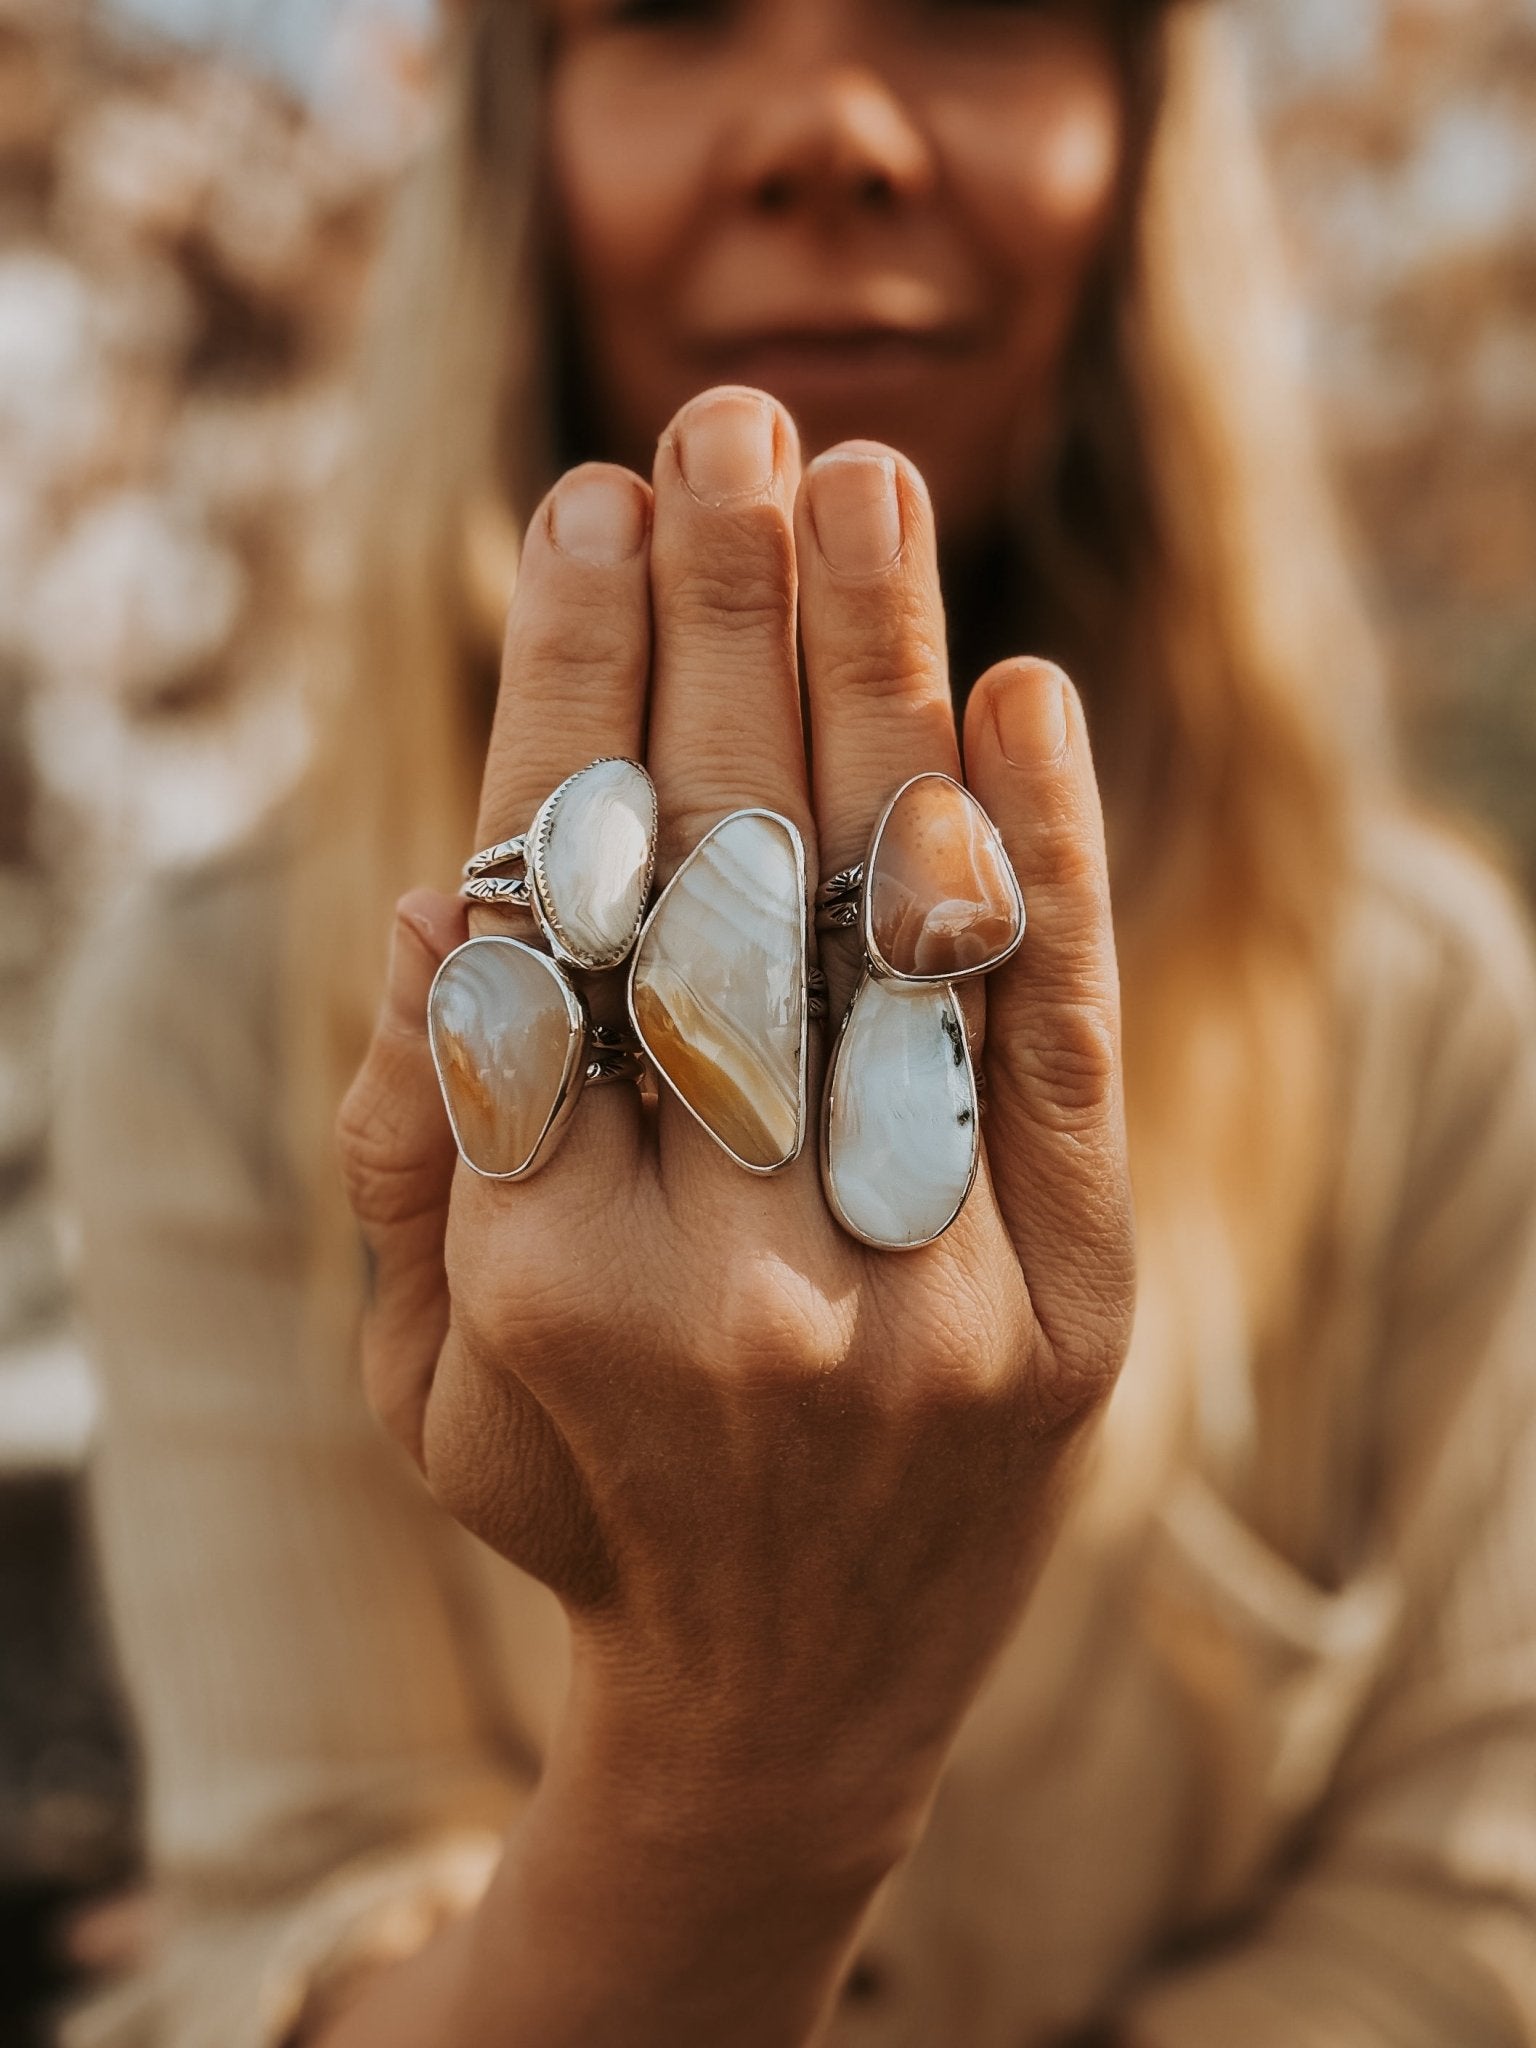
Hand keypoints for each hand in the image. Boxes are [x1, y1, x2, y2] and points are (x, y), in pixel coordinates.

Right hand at [338, 385, 1133, 1881]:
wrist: (792, 1704)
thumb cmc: (581, 1501)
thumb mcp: (422, 1374)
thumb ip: (406, 1151)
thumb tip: (437, 896)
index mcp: (543, 1285)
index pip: (558, 920)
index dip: (569, 692)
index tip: (584, 511)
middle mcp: (737, 1280)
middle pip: (726, 885)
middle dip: (720, 632)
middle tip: (724, 424)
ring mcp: (925, 1297)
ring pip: (892, 939)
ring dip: (877, 686)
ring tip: (859, 482)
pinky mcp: (1071, 1309)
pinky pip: (1056, 1057)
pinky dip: (1042, 867)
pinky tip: (1014, 692)